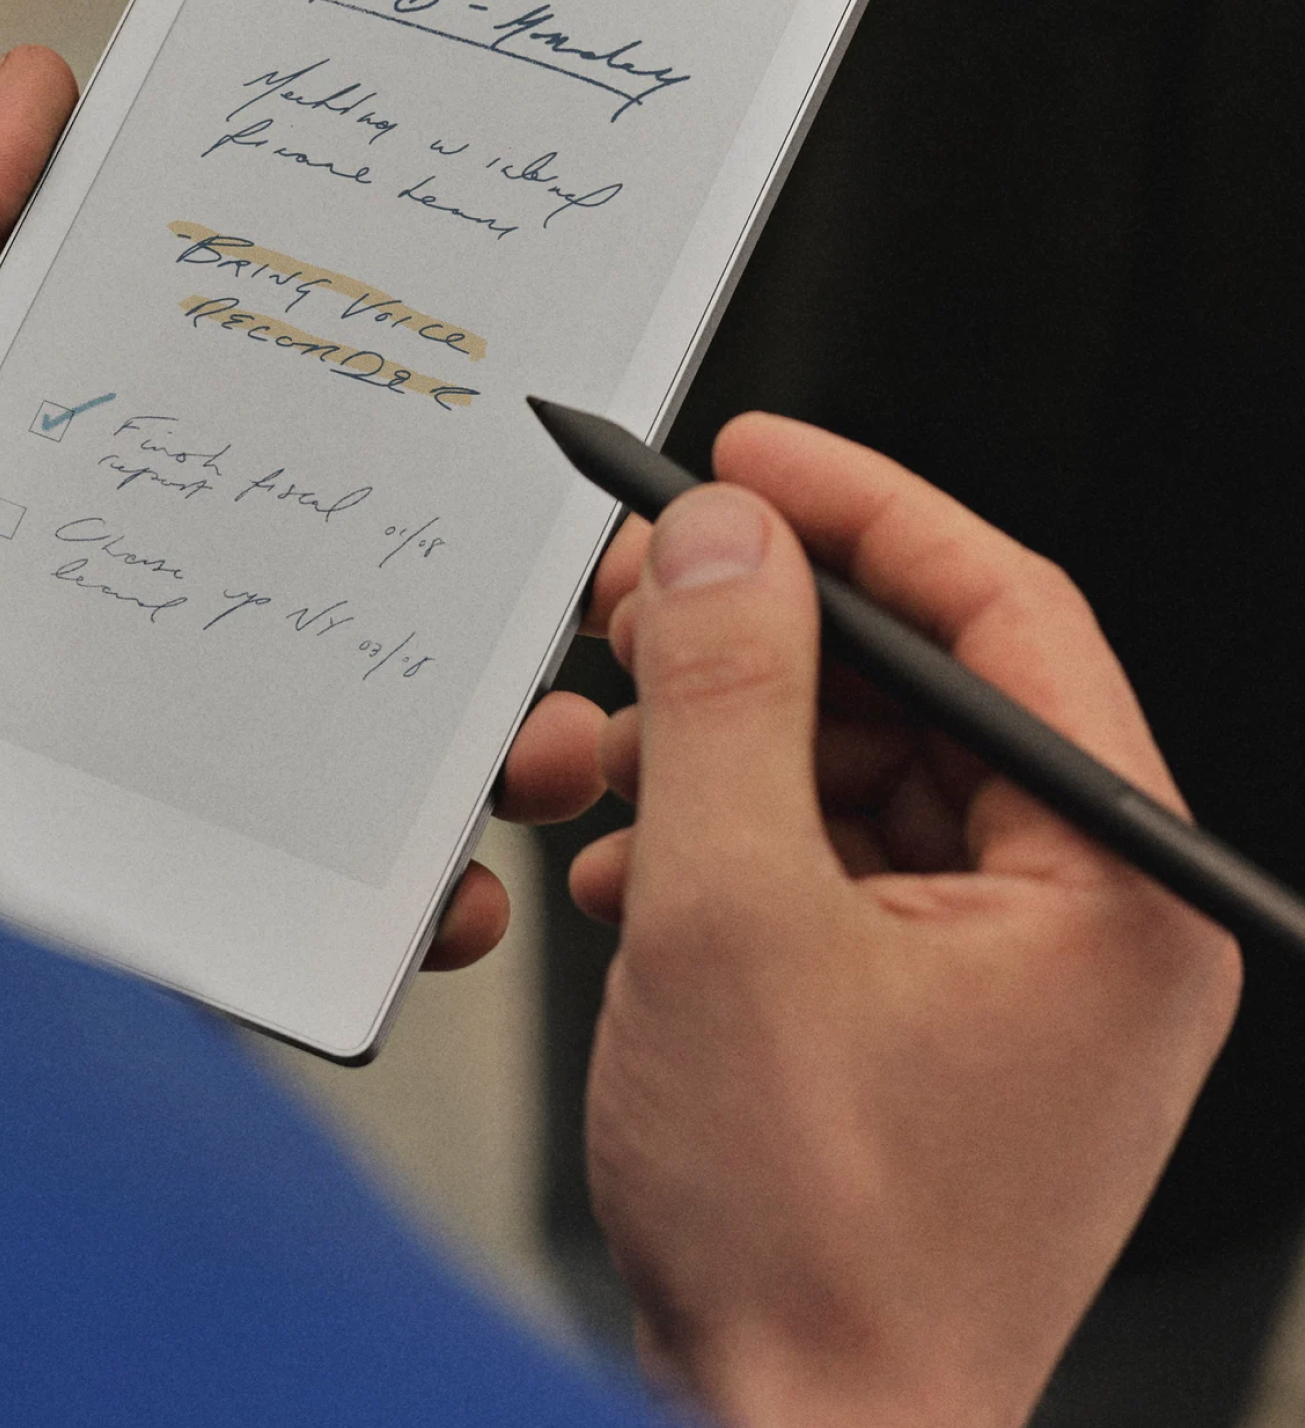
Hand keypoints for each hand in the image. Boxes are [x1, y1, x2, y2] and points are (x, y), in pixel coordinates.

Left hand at [0, 44, 600, 970]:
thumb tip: (52, 84)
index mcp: (56, 502)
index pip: (259, 466)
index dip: (384, 455)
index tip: (502, 435)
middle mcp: (95, 637)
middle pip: (322, 627)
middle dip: (470, 624)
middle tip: (575, 600)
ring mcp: (101, 769)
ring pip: (318, 775)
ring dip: (457, 764)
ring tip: (551, 745)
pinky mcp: (84, 889)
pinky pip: (244, 917)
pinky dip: (355, 919)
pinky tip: (439, 897)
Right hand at [565, 413, 1238, 1427]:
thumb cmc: (808, 1246)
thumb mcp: (734, 918)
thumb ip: (728, 698)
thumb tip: (726, 540)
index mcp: (1113, 886)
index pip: (1004, 610)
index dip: (861, 507)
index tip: (744, 459)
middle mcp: (1080, 921)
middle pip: (911, 687)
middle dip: (751, 639)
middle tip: (635, 599)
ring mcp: (998, 976)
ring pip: (846, 772)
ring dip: (706, 750)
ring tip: (594, 761)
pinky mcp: (915, 1015)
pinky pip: (819, 863)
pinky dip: (715, 843)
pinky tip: (626, 870)